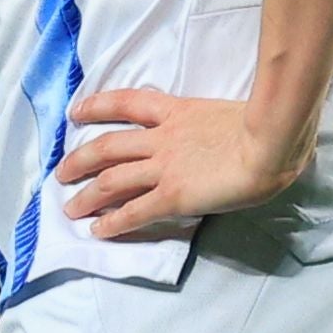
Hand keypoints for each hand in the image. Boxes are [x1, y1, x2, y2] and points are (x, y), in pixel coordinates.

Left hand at [56, 82, 312, 239]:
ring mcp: (165, 166)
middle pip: (108, 146)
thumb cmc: (266, 125)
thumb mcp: (230, 113)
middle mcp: (163, 137)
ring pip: (112, 180)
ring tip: (70, 208)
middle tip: (62, 172)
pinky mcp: (172, 195)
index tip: (77, 112)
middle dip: (80, 159)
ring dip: (87, 194)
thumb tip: (220, 136)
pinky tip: (98, 231)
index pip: (128, 102)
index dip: (98, 105)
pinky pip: (134, 211)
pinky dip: (113, 222)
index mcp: (178, 111)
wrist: (270, 142)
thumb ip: (214, 124)